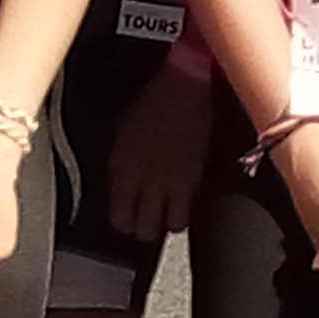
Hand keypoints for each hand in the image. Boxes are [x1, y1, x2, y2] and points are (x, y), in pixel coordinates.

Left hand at [108, 67, 217, 241]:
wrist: (185, 88)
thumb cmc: (152, 104)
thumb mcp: (122, 135)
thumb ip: (121, 166)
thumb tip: (122, 185)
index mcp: (124, 170)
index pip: (120, 216)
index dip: (124, 223)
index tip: (126, 221)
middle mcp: (148, 181)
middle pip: (146, 228)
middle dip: (145, 229)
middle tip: (147, 222)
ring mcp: (175, 181)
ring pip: (173, 226)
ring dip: (169, 223)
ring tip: (168, 215)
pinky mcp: (198, 175)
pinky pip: (191, 207)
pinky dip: (186, 210)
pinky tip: (183, 202)